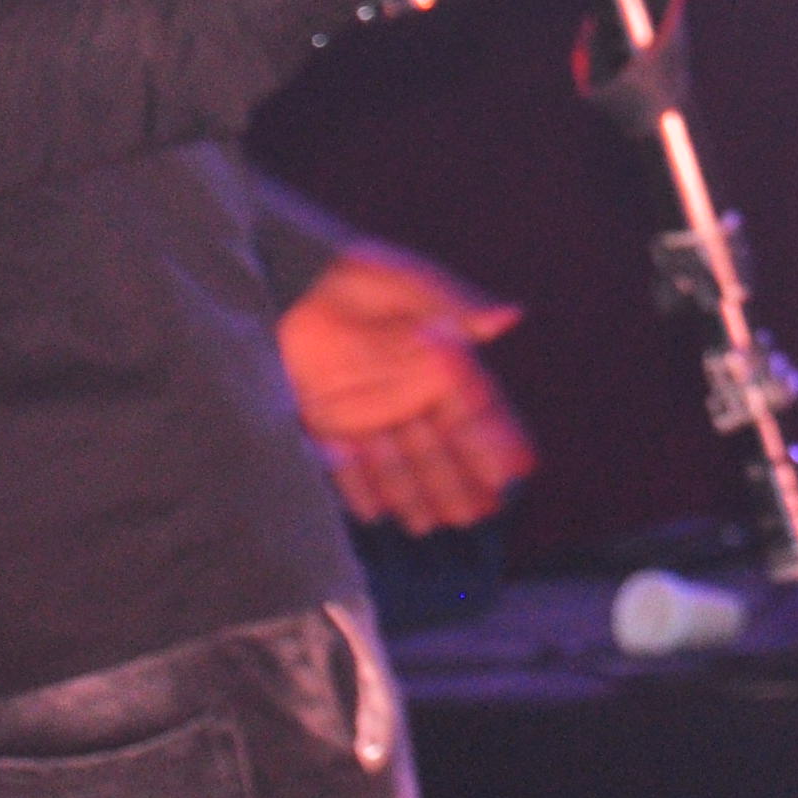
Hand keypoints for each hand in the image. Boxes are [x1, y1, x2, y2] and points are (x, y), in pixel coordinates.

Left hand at [278, 243, 536, 534]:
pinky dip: (358, 485)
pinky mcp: (320, 417)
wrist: (281, 281)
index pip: (473, 406)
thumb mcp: (405, 284)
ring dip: (417, 490)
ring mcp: (362, 407)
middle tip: (482, 513)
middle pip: (438, 442)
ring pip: (398, 458)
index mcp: (434, 356)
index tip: (516, 471)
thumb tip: (510, 317)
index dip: (495, 438)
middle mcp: (403, 388)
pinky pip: (344, 461)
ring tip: (436, 524)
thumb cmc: (351, 273)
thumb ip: (454, 306)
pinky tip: (376, 512)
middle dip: (460, 478)